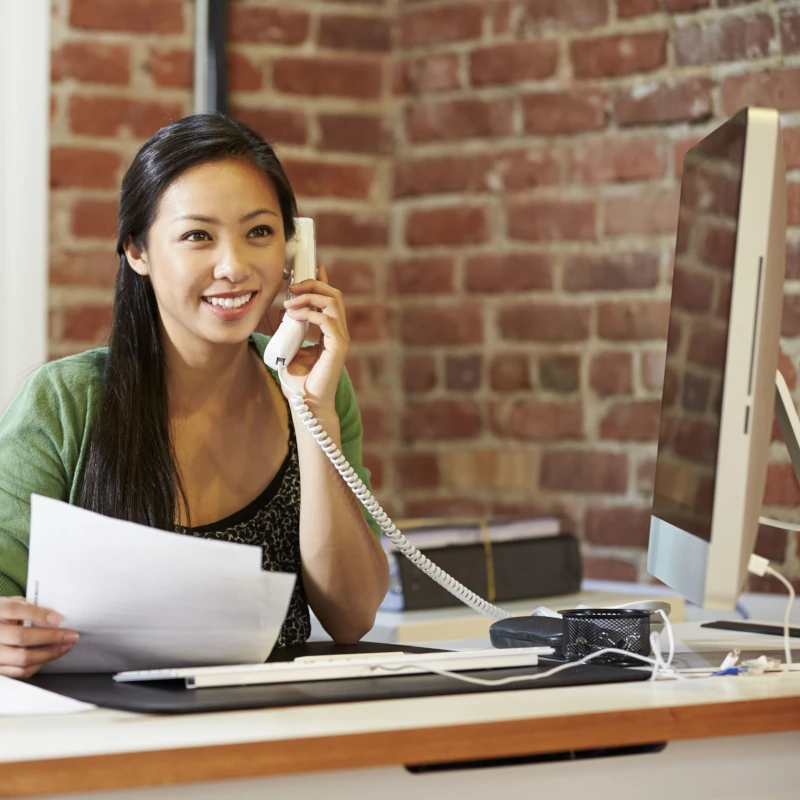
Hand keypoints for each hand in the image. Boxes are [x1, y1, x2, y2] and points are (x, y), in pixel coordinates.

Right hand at [0, 597, 78, 678]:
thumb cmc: (3, 616)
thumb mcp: (11, 604)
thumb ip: (28, 607)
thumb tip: (55, 617)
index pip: (15, 610)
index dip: (38, 614)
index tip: (59, 619)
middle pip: (22, 637)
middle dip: (52, 637)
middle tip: (71, 636)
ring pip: (23, 658)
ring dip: (49, 653)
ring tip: (65, 647)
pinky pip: (19, 672)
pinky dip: (38, 665)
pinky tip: (49, 656)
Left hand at [281, 264, 349, 415]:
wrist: (306, 403)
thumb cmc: (299, 382)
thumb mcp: (291, 349)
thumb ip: (291, 331)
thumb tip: (285, 314)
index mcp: (330, 332)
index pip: (330, 299)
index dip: (322, 281)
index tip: (311, 268)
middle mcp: (338, 333)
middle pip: (333, 295)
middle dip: (313, 285)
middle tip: (293, 287)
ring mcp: (340, 339)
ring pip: (332, 303)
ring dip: (310, 298)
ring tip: (290, 303)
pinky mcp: (337, 347)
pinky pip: (327, 320)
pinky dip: (310, 314)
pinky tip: (295, 316)